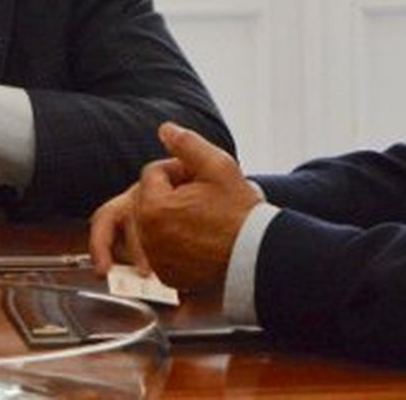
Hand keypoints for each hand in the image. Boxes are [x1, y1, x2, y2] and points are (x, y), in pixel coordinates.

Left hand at [88, 122, 259, 289]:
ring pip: (155, 224)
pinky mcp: (168, 276)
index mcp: (153, 208)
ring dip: (172, 216)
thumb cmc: (240, 213)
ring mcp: (157, 260)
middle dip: (171, 193)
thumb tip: (165, 130)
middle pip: (150, 199)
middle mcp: (148, 237)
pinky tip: (202, 238)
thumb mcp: (219, 167)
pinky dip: (176, 241)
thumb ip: (187, 144)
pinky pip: (163, 248)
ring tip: (204, 217)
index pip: (153, 174)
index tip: (201, 179)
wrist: (258, 256)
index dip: (178, 170)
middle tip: (204, 196)